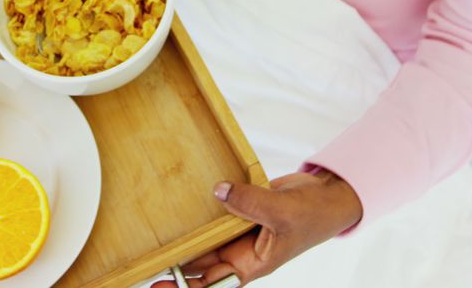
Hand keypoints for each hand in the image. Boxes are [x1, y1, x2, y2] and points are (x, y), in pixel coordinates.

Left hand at [153, 171, 362, 286]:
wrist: (326, 195)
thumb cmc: (314, 215)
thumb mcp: (282, 212)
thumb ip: (250, 204)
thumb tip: (220, 192)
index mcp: (252, 265)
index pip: (213, 284)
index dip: (187, 287)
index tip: (162, 285)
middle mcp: (241, 252)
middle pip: (201, 266)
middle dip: (176, 266)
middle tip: (145, 262)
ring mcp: (239, 233)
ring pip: (205, 240)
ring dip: (186, 238)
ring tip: (155, 236)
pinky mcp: (240, 212)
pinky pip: (216, 215)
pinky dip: (203, 211)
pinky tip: (182, 206)